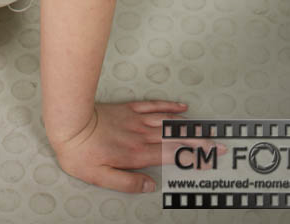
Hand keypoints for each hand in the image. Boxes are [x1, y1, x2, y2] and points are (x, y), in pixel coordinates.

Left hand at [49, 100, 224, 193]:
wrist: (70, 123)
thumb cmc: (82, 154)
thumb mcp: (101, 178)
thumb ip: (128, 183)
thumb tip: (151, 185)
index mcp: (136, 154)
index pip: (171, 155)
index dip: (192, 157)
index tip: (209, 159)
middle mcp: (140, 136)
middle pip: (175, 138)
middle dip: (199, 142)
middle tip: (218, 145)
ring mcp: (136, 120)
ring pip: (167, 121)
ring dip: (188, 126)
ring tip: (206, 129)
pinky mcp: (128, 108)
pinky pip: (153, 106)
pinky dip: (168, 106)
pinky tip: (180, 108)